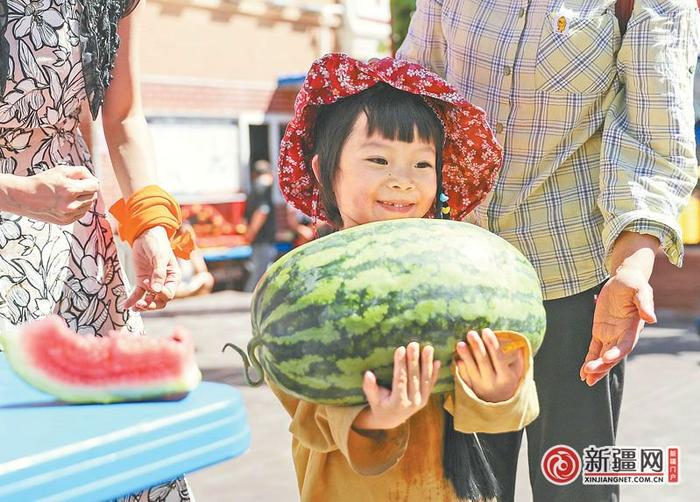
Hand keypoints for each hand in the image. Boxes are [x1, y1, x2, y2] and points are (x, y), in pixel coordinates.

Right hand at [8, 165, 98, 223]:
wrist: (24, 197)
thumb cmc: (42, 182)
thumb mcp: (61, 170)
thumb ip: (82, 172)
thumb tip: (96, 180)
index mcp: (70, 190)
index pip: (94, 186)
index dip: (91, 182)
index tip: (85, 181)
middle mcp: (71, 205)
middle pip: (93, 196)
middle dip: (87, 190)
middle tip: (74, 186)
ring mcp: (68, 215)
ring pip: (88, 206)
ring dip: (83, 199)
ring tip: (69, 194)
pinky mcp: (66, 222)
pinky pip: (81, 213)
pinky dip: (78, 207)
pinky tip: (67, 202)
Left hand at [124, 226, 180, 310]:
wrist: (146, 234)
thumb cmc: (157, 243)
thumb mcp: (159, 257)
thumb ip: (159, 273)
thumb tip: (156, 290)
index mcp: (173, 277)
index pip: (169, 293)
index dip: (160, 293)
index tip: (148, 283)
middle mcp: (164, 282)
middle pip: (161, 300)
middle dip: (152, 304)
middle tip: (141, 304)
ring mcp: (153, 283)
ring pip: (150, 299)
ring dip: (143, 305)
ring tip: (135, 307)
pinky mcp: (142, 281)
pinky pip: (138, 293)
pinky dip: (133, 300)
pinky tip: (126, 305)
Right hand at [353, 342, 440, 430]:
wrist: (391, 420)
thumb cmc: (379, 406)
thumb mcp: (372, 400)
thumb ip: (370, 388)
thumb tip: (368, 374)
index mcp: (397, 403)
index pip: (400, 380)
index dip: (400, 365)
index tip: (400, 349)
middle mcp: (412, 402)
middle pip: (414, 378)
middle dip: (414, 360)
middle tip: (413, 344)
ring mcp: (421, 401)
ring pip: (425, 380)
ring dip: (427, 363)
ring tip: (428, 348)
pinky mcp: (426, 399)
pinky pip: (431, 384)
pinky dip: (435, 373)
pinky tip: (438, 361)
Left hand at [456, 328, 524, 402]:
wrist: (499, 403)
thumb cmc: (508, 381)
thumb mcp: (516, 372)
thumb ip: (516, 359)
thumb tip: (516, 342)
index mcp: (505, 377)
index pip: (498, 358)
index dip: (492, 344)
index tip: (486, 331)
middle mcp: (492, 382)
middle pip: (483, 362)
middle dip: (477, 346)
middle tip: (471, 333)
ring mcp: (480, 386)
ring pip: (471, 369)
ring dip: (465, 356)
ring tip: (460, 344)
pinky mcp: (470, 389)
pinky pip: (464, 377)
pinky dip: (461, 368)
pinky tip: (457, 358)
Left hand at [580, 267, 655, 385]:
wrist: (623, 280)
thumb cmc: (633, 284)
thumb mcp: (640, 289)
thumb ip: (644, 303)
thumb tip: (652, 318)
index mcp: (633, 327)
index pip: (625, 344)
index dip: (617, 352)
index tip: (606, 358)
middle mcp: (623, 335)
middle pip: (613, 354)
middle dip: (602, 365)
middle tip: (590, 373)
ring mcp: (611, 335)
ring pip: (603, 356)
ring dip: (596, 368)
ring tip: (587, 379)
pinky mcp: (600, 331)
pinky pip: (594, 349)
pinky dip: (589, 360)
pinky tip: (584, 372)